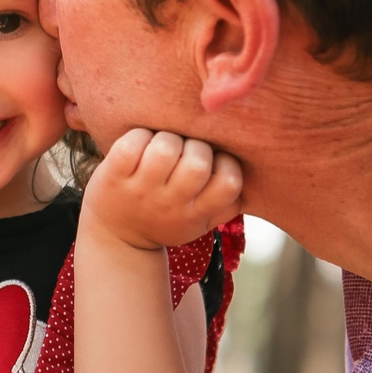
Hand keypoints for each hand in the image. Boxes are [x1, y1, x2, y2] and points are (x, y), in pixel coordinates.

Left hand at [82, 130, 241, 249]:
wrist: (115, 237)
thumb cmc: (166, 217)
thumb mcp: (200, 221)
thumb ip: (228, 203)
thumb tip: (257, 173)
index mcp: (197, 213)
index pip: (230, 182)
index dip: (226, 164)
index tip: (213, 163)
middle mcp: (170, 204)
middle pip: (198, 162)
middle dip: (196, 146)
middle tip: (185, 151)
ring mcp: (140, 190)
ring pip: (166, 147)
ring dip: (167, 137)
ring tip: (162, 147)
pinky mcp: (113, 175)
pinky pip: (133, 142)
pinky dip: (139, 135)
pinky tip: (140, 145)